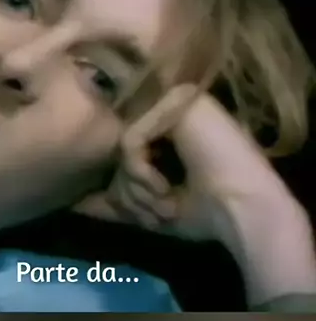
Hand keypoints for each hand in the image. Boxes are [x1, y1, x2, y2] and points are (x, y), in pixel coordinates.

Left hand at [75, 85, 315, 304]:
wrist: (245, 213)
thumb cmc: (207, 214)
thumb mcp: (150, 209)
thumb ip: (114, 202)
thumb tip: (74, 205)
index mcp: (165, 132)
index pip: (119, 154)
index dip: (121, 190)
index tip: (140, 217)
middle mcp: (167, 111)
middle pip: (117, 148)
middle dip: (128, 193)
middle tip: (155, 215)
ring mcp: (173, 102)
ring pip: (122, 143)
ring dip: (134, 186)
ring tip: (162, 205)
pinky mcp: (176, 103)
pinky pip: (131, 138)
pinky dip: (139, 172)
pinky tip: (163, 188)